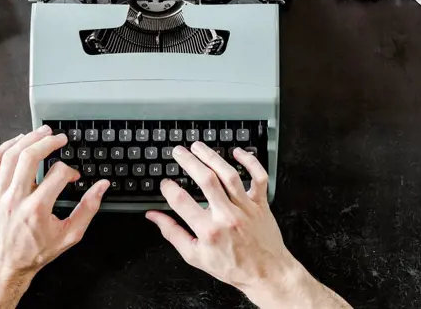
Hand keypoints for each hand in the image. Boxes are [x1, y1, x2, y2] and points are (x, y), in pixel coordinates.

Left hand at [0, 126, 109, 308]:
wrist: (3, 264)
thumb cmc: (35, 251)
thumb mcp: (69, 235)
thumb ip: (88, 208)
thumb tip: (102, 186)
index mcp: (36, 209)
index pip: (57, 174)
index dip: (70, 171)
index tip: (74, 176)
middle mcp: (15, 198)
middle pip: (30, 157)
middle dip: (48, 142)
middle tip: (59, 137)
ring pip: (10, 155)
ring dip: (28, 139)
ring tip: (42, 132)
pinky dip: (5, 147)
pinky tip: (18, 141)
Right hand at [146, 142, 351, 308]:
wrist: (267, 274)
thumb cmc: (233, 267)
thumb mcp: (195, 256)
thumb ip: (173, 234)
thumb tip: (154, 217)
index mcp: (208, 231)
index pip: (182, 201)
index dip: (169, 188)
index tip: (165, 183)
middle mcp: (227, 216)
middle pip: (205, 180)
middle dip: (189, 162)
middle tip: (179, 152)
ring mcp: (245, 208)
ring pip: (228, 175)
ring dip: (212, 157)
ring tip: (198, 147)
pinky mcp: (260, 204)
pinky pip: (258, 178)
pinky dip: (250, 162)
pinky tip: (237, 152)